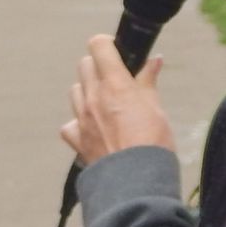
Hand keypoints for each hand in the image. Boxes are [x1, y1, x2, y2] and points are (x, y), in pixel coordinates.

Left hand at [62, 36, 174, 164]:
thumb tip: (154, 60)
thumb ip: (148, 81)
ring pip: (75, 90)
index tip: (116, 53)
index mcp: (114, 84)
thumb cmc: (152, 143)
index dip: (107, 45)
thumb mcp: (156, 107)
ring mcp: (81, 118)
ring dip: (87, 91)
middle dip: (98, 67)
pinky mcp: (76, 139)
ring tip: (105, 103)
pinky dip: (78, 122)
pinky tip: (92, 128)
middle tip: (115, 79)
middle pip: (84, 65)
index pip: (98, 46)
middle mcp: (93, 97)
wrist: (135, 180)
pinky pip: (69, 123)